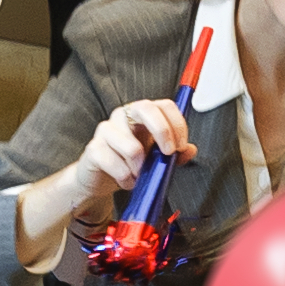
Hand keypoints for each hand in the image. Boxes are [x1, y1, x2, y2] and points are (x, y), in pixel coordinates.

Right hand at [65, 98, 190, 206]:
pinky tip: (126, 180)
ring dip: (141, 168)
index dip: (177, 123)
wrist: (100, 180)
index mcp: (142, 114)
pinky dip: (126, 178)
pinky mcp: (93, 148)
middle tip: (167, 154)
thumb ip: (175, 153)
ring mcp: (106, 129)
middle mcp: (123, 115)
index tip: (181, 145)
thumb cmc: (129, 163)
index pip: (164, 105)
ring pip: (132, 147)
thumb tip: (190, 150)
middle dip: (162, 131)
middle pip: (145, 108)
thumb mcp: (156, 158)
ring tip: (140, 175)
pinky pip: (116, 165)